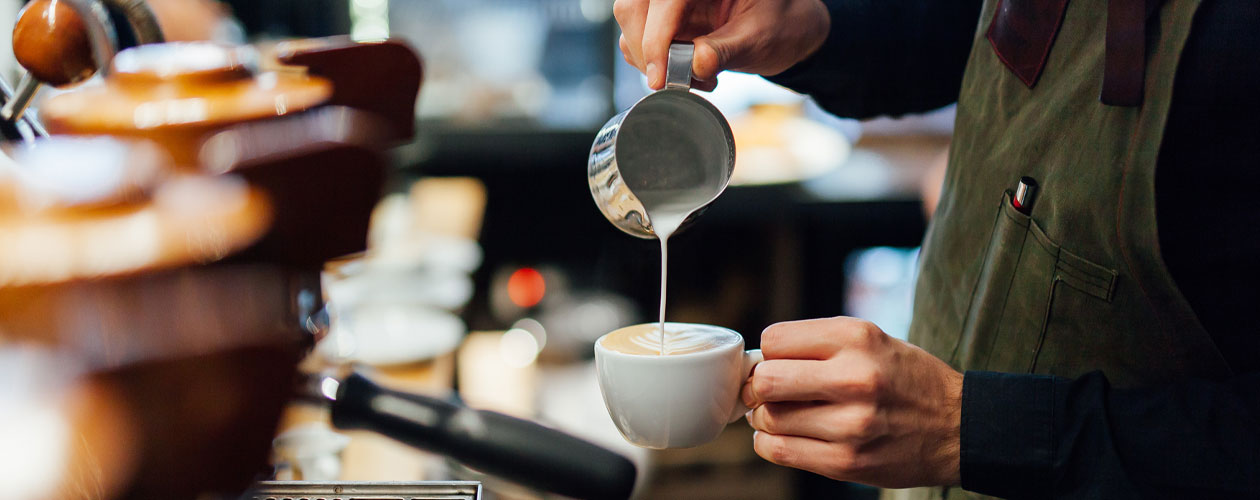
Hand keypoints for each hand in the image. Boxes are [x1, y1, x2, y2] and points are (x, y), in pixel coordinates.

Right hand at [613, 0, 829, 89]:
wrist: (787, 29)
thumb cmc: (781, 25)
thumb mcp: (760, 38)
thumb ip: (727, 50)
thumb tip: (695, 65)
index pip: (665, 0)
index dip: (655, 37)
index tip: (660, 76)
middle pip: (634, 7)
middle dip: (646, 49)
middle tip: (671, 83)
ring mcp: (670, 0)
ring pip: (631, 22)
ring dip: (651, 59)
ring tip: (694, 78)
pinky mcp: (664, 16)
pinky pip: (638, 37)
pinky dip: (654, 62)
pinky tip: (687, 71)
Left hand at [741, 316, 962, 487]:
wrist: (959, 427)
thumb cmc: (905, 378)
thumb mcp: (870, 339)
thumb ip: (816, 345)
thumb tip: (755, 365)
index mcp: (857, 338)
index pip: (774, 340)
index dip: (768, 353)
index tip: (777, 363)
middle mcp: (854, 378)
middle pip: (766, 380)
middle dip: (758, 386)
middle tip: (768, 392)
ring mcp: (851, 424)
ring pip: (769, 419)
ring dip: (765, 417)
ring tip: (783, 414)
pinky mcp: (847, 462)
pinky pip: (780, 451)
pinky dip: (771, 443)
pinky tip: (786, 436)